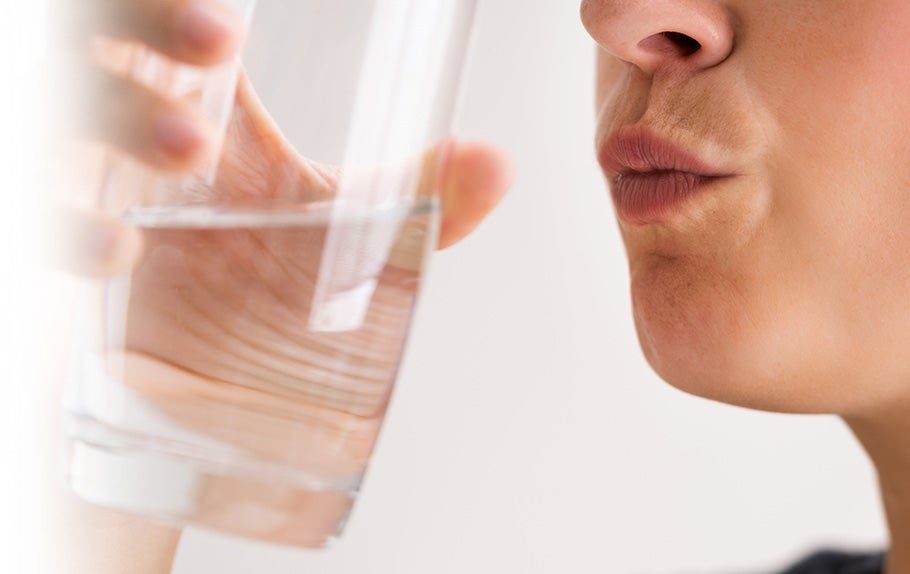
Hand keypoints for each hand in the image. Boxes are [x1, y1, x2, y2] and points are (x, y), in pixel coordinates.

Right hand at [60, 0, 511, 570]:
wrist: (221, 389)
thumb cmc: (279, 294)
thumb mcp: (354, 239)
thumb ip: (425, 199)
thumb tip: (501, 161)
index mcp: (210, 110)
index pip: (173, 22)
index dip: (178, 4)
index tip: (236, 20)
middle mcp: (142, 136)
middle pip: (102, 38)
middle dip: (143, 23)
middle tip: (219, 43)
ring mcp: (96, 192)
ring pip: (62, 119)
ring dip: (114, 118)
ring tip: (188, 147)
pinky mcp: (66, 257)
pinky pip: (41, 225)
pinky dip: (66, 229)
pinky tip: (118, 249)